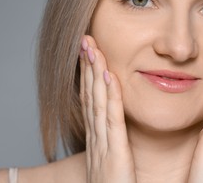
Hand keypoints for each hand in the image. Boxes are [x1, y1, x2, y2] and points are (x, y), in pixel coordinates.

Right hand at [80, 36, 136, 182]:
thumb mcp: (114, 163)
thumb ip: (115, 144)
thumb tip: (116, 130)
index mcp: (100, 139)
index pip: (93, 100)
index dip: (90, 75)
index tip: (90, 53)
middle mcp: (98, 138)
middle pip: (90, 95)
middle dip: (87, 66)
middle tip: (85, 40)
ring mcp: (103, 145)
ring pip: (97, 102)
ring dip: (94, 73)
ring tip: (92, 48)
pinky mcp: (114, 155)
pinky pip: (111, 121)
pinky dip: (109, 97)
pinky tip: (108, 77)